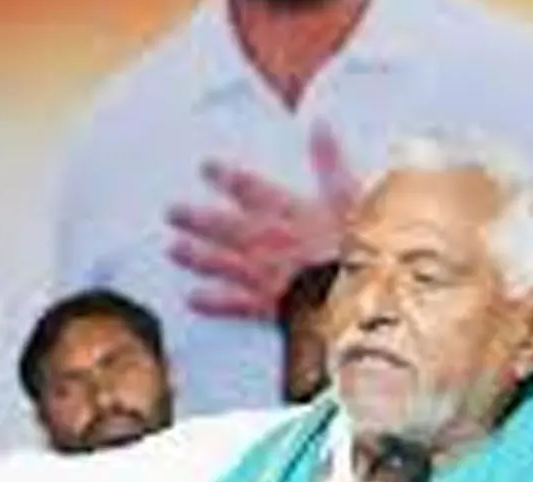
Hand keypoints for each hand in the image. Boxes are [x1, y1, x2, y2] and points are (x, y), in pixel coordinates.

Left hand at [167, 122, 356, 319]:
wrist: (360, 293)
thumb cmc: (361, 245)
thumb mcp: (351, 196)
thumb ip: (330, 161)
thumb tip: (320, 124)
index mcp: (290, 212)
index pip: (250, 189)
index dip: (225, 177)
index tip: (204, 168)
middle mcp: (269, 241)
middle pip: (225, 225)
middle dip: (197, 217)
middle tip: (171, 211)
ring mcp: (266, 274)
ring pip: (222, 261)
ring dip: (195, 255)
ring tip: (171, 248)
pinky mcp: (269, 305)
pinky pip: (234, 304)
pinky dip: (212, 302)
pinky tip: (191, 298)